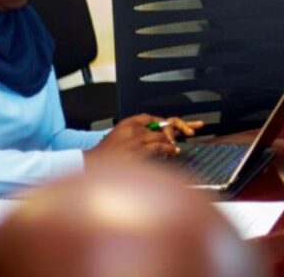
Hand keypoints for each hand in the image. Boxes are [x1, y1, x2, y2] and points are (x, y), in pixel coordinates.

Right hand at [84, 114, 203, 166]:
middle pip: (162, 124)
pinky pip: (159, 147)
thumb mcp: (118, 140)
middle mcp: (132, 128)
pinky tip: (173, 151)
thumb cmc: (104, 158)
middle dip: (179, 127)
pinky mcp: (138, 150)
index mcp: (127, 123)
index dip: (168, 122)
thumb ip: (136, 137)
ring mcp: (135, 138)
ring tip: (177, 147)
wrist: (89, 166)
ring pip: (161, 136)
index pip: (152, 118)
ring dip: (172, 142)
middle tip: (194, 128)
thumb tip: (157, 142)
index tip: (181, 125)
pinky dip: (168, 149)